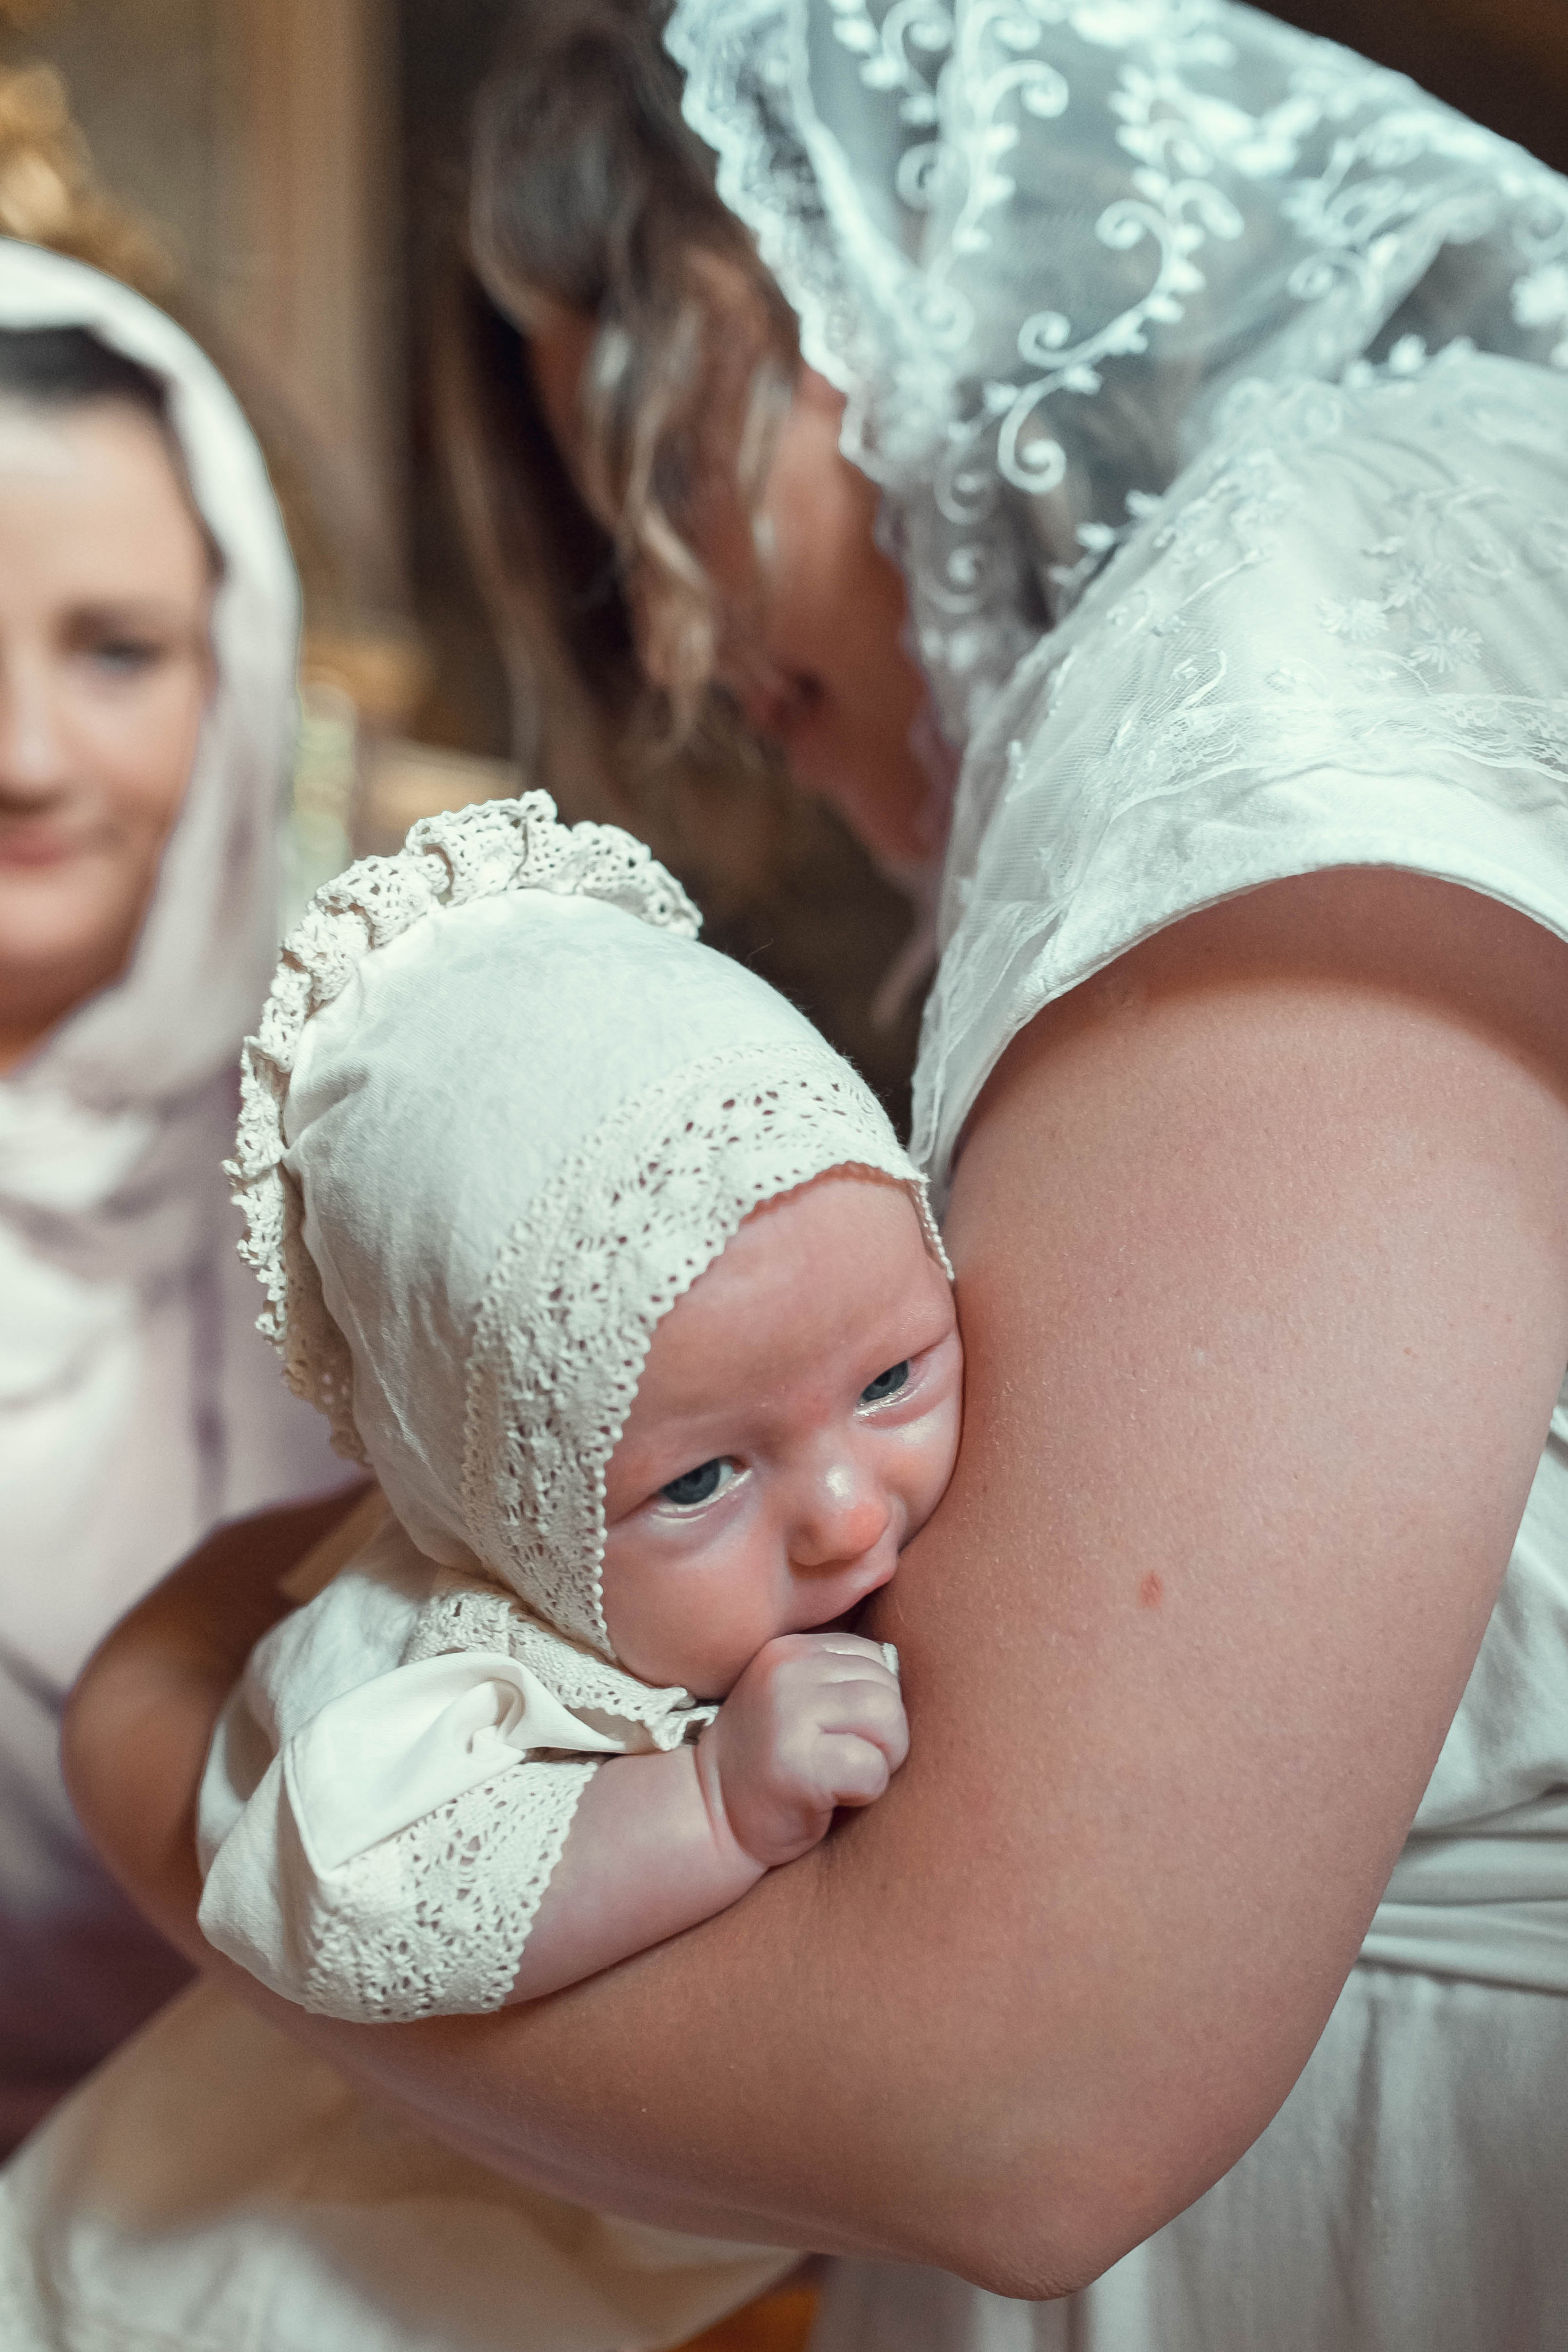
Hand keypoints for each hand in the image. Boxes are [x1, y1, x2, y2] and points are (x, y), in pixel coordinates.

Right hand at [700, 1632, 909, 1868]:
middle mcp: (787, 1669)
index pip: (875, 1658)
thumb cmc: (769, 1763)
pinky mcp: (796, 1763)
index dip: (875, 1703)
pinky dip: (868, 1790)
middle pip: (887, 1688)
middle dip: (886, 1733)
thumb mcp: (795, 1700)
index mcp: (791, 1649)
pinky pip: (871, 1767)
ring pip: (887, 1718)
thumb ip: (838, 1680)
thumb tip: (903, 1676)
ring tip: (847, 1776)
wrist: (709, 1814)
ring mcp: (788, 1713)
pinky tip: (835, 1797)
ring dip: (883, 1758)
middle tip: (848, 1762)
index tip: (842, 1735)